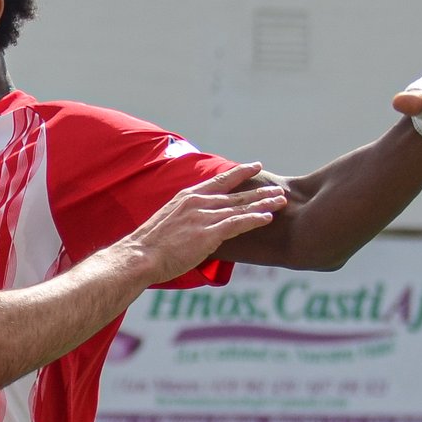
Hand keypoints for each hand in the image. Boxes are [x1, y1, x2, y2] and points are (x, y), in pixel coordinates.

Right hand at [125, 163, 285, 282]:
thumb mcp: (165, 221)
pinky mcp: (208, 233)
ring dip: (263, 204)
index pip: (219, 180)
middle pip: (236, 195)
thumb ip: (182, 216)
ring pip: (240, 207)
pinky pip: (237, 224)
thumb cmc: (148, 245)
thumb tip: (189, 224)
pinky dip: (254, 219)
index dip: (239, 172)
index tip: (255, 166)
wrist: (140, 256)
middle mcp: (198, 202)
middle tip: (278, 189)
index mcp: (187, 197)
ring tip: (281, 201)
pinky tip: (268, 218)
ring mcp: (204, 217)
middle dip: (259, 191)